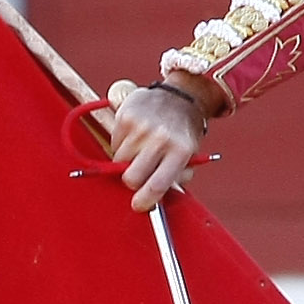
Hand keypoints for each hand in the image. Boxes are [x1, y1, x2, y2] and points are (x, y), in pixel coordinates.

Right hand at [105, 80, 211, 212]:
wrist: (179, 97)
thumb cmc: (183, 133)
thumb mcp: (189, 155)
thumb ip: (174, 177)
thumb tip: (153, 199)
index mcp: (181, 151)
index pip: (157, 185)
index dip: (145, 201)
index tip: (138, 206)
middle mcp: (161, 139)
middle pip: (131, 178)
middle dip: (132, 181)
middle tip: (139, 175)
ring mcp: (141, 127)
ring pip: (119, 161)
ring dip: (126, 160)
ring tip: (142, 149)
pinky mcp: (125, 116)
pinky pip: (114, 143)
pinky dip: (122, 144)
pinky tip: (136, 136)